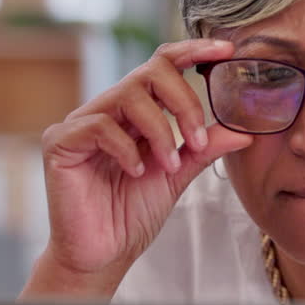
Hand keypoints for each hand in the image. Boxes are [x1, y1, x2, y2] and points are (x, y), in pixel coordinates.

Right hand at [25, 39, 251, 296]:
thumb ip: (204, 148)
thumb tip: (244, 131)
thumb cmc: (132, 213)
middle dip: (183, 102)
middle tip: (197, 138)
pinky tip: (136, 172)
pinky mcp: (60, 142)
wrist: (103, 254)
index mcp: (134, 112)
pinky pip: (99, 126)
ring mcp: (81, 123)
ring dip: (159, 130)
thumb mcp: (178, 175)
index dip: (191, 51)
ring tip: (168, 164)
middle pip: (149, 72)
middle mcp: (107, 110)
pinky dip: (126, 148)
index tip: (225, 51)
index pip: (161, 66)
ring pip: (127, 95)